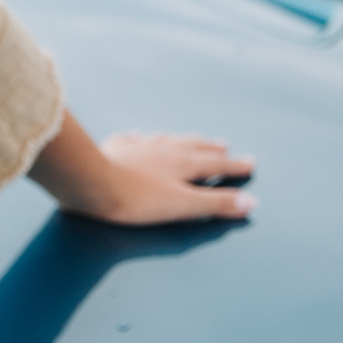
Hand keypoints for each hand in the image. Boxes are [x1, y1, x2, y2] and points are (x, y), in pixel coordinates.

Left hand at [85, 130, 256, 224]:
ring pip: (166, 139)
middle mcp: (163, 150)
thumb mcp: (182, 206)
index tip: (250, 162)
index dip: (234, 166)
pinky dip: (141, 139)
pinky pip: (132, 139)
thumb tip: (250, 202)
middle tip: (224, 145)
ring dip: (181, 140)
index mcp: (182, 164)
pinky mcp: (115, 149)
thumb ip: (215, 204)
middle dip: (210, 148)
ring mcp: (138, 147)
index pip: (215, 164)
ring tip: (191, 138)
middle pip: (193, 147)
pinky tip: (139, 136)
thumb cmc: (137, 199)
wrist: (92, 182)